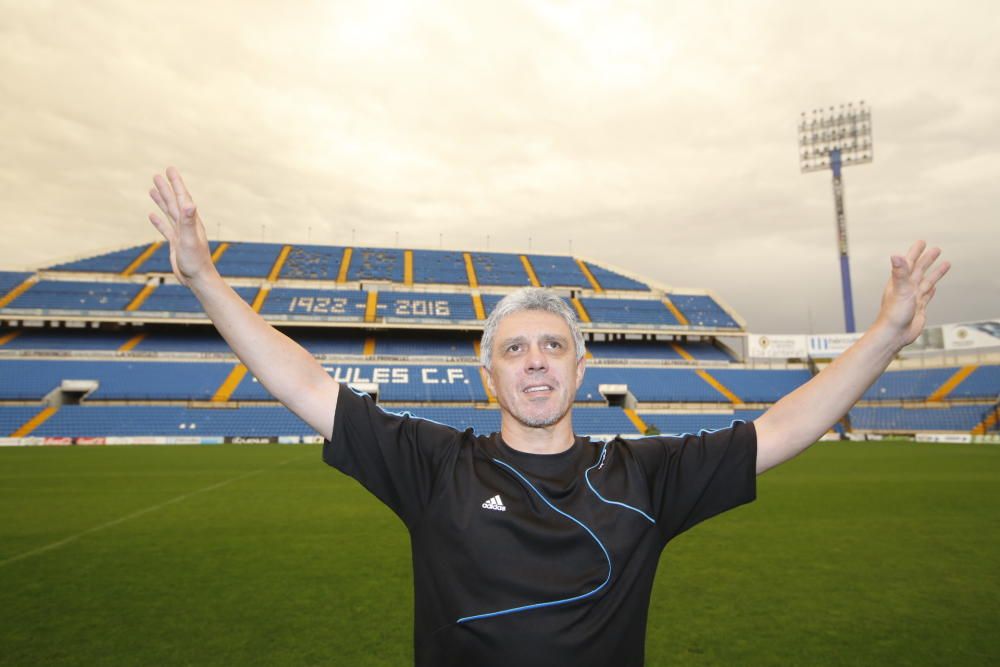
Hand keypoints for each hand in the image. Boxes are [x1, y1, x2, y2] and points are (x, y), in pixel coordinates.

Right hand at [148, 167, 215, 286]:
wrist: (197, 279)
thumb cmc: (195, 261)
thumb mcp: (190, 239)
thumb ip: (189, 221)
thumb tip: (189, 203)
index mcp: (191, 221)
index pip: (182, 197)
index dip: (176, 183)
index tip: (169, 169)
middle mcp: (187, 225)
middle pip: (174, 202)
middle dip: (167, 188)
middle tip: (158, 174)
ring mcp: (181, 233)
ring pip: (169, 212)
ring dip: (161, 200)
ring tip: (152, 188)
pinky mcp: (176, 243)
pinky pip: (165, 228)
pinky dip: (158, 221)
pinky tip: (151, 215)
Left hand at [874, 240, 950, 347]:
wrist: (895, 334)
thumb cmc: (894, 313)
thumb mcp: (900, 289)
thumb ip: (900, 272)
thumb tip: (896, 255)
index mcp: (900, 282)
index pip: (910, 262)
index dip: (915, 252)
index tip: (922, 242)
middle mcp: (906, 288)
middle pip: (920, 270)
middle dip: (927, 259)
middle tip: (936, 249)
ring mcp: (913, 298)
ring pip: (926, 281)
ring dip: (935, 272)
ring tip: (945, 263)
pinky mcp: (919, 308)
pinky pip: (927, 296)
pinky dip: (931, 289)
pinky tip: (933, 287)